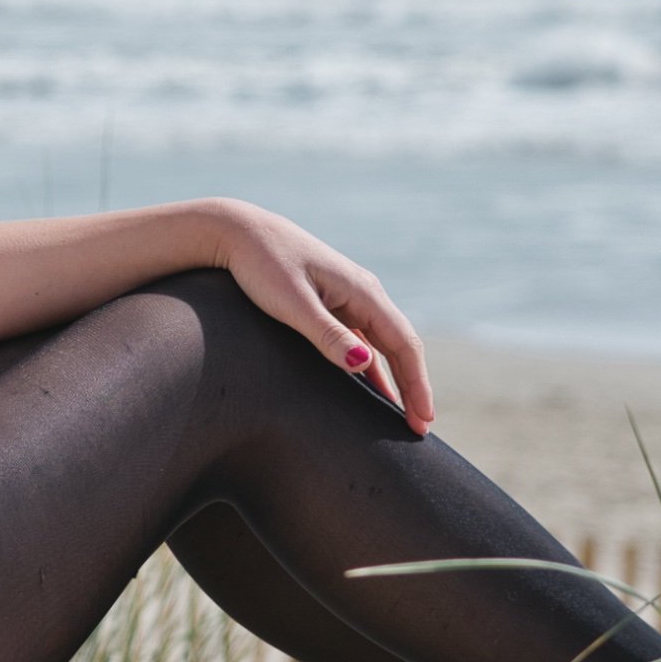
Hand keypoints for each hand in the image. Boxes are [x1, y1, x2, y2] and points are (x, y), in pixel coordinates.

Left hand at [205, 202, 435, 434]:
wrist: (236, 232)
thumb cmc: (262, 264)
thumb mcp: (293, 303)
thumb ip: (327, 335)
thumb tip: (365, 365)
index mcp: (363, 291)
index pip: (404, 343)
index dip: (418, 383)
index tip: (424, 419)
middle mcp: (363, 293)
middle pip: (400, 346)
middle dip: (414, 387)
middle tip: (421, 429)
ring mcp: (348, 298)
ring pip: (382, 345)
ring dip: (395, 379)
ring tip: (403, 417)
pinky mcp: (330, 304)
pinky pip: (361, 341)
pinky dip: (371, 368)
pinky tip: (372, 391)